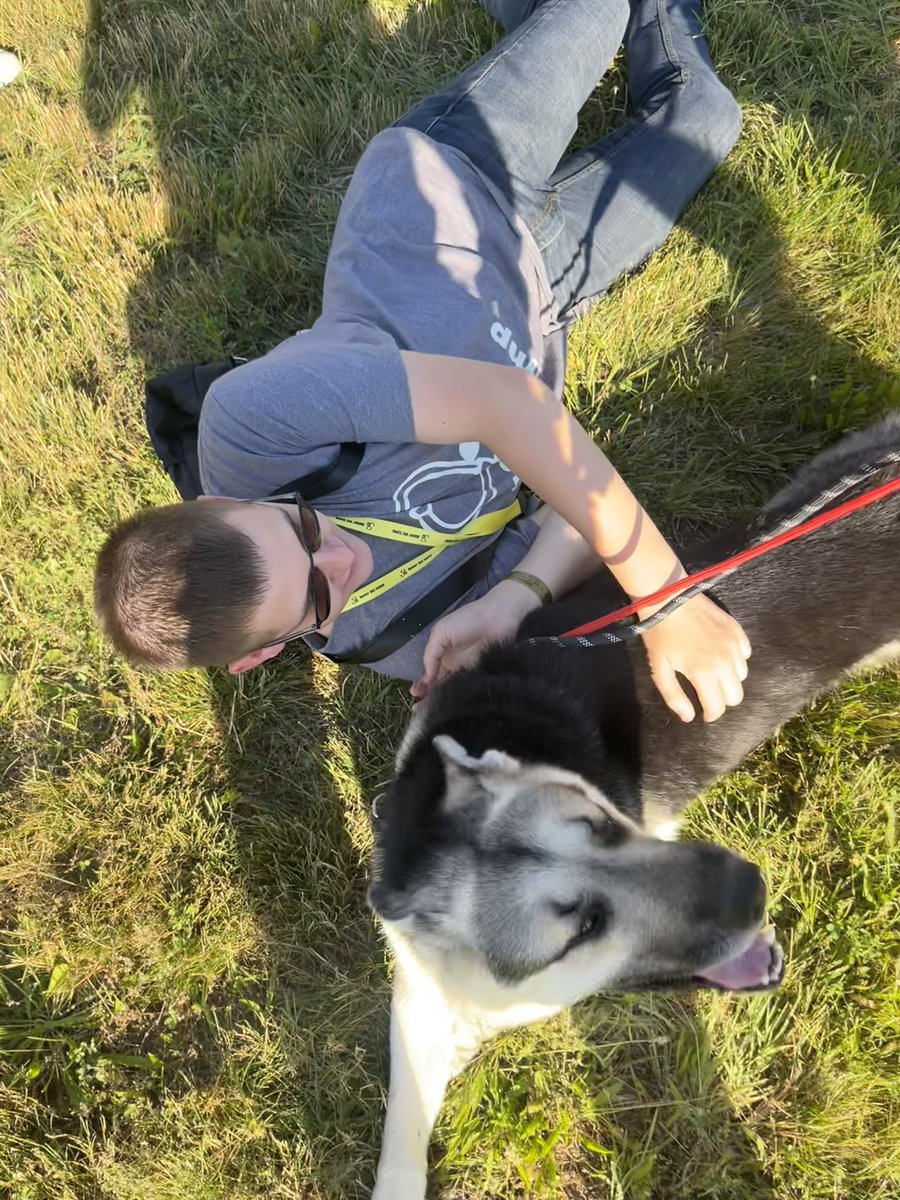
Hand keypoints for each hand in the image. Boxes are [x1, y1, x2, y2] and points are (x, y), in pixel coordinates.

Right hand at [411, 580, 539, 699]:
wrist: (500, 615)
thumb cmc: (468, 619)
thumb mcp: (441, 633)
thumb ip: (431, 655)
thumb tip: (426, 678)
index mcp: (444, 656)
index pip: (431, 676)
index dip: (423, 686)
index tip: (415, 695)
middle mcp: (457, 668)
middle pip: (442, 687)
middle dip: (430, 698)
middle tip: (420, 710)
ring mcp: (472, 674)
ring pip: (456, 692)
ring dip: (444, 701)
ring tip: (433, 712)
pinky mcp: (486, 677)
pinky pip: (472, 690)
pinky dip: (464, 699)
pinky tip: (455, 706)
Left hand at [640, 593, 750, 721]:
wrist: (669, 597)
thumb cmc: (660, 634)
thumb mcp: (659, 668)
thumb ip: (674, 696)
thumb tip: (689, 717)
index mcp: (703, 673)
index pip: (718, 707)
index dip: (711, 715)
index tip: (704, 714)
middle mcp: (724, 661)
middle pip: (735, 696)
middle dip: (722, 700)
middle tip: (707, 693)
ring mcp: (734, 645)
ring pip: (741, 676)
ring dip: (729, 680)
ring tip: (712, 673)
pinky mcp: (737, 631)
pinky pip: (745, 655)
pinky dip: (736, 660)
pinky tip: (720, 655)